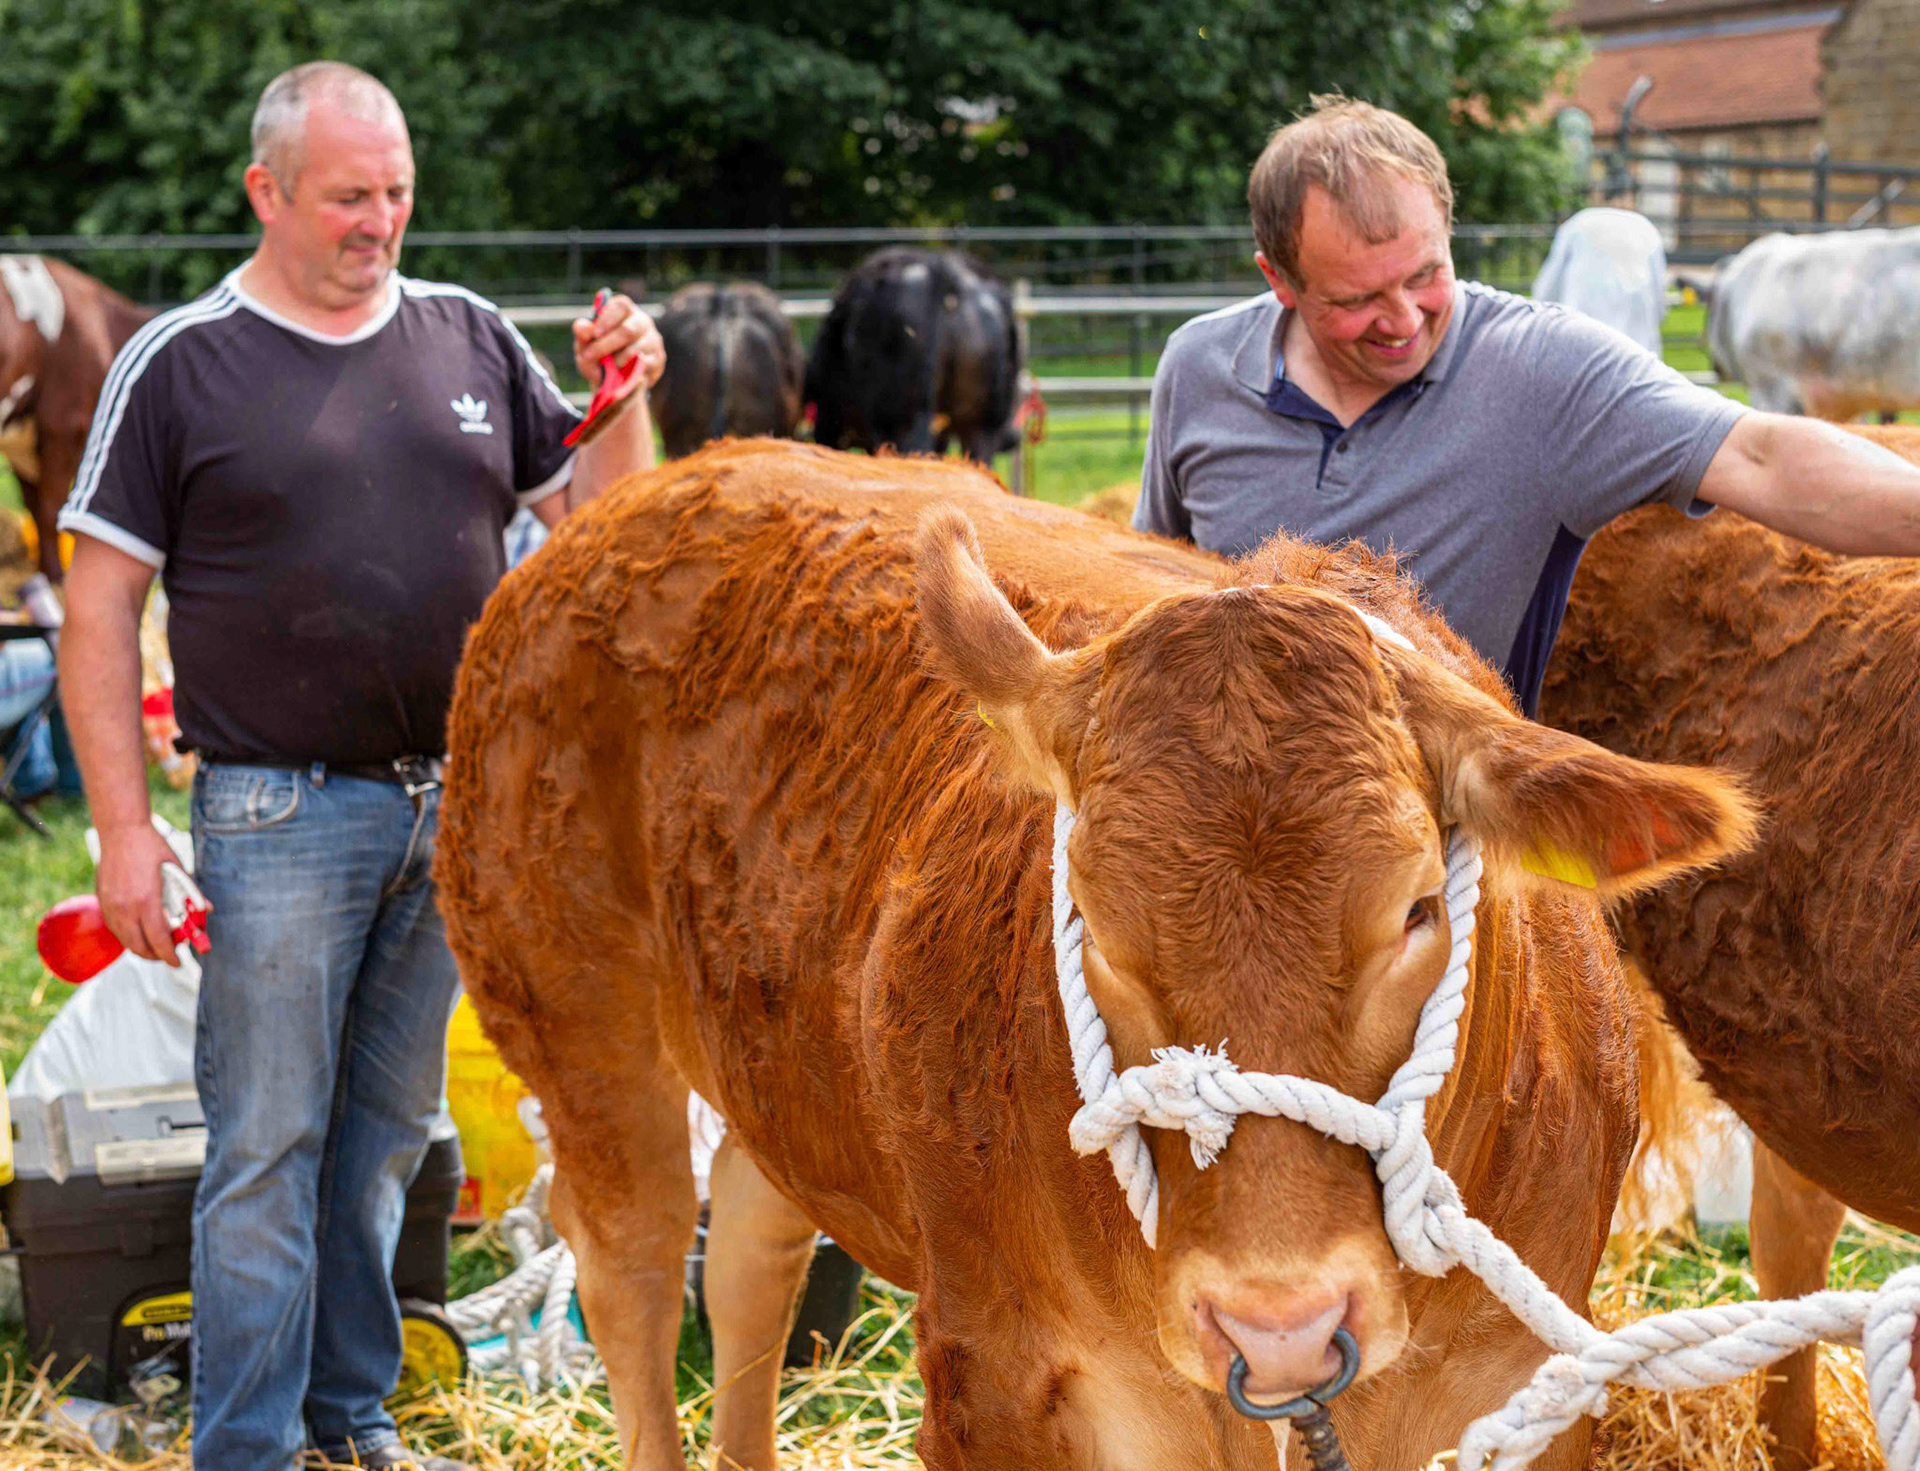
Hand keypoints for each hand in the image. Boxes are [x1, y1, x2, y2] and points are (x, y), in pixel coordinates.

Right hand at [96, 822, 193, 965]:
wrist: (121, 831)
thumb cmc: (152, 847)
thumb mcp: (177, 869)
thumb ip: (191, 894)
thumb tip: (208, 910)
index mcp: (147, 901)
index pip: (159, 940)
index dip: (170, 955)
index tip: (178, 962)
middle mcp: (125, 907)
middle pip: (139, 947)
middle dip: (156, 956)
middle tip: (169, 954)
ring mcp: (111, 905)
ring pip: (125, 940)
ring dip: (141, 948)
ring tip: (156, 944)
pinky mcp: (102, 901)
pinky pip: (115, 928)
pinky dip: (128, 935)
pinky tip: (139, 931)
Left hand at [571, 293, 665, 396]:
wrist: (614, 382)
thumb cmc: (599, 355)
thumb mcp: (585, 345)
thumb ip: (583, 336)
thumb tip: (581, 327)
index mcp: (624, 310)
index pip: (620, 306)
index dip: (607, 319)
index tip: (595, 334)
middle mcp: (642, 321)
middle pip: (628, 330)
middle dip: (606, 345)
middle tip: (590, 356)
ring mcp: (653, 340)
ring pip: (636, 351)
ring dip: (616, 362)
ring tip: (605, 369)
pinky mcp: (658, 359)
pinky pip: (644, 367)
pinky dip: (628, 373)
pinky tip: (620, 376)